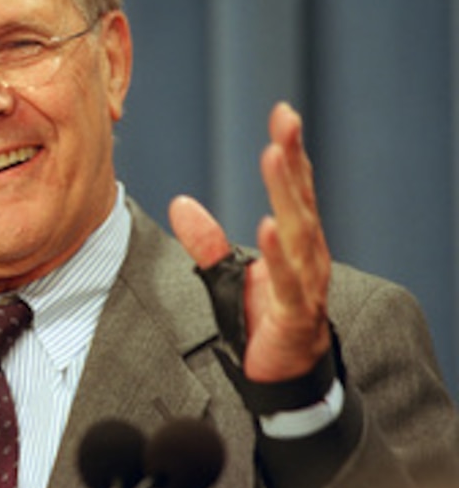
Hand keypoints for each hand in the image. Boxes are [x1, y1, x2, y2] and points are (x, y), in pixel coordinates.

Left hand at [169, 102, 331, 382]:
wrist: (284, 376)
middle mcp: (308, 255)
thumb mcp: (227, 274)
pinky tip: (269, 224)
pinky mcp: (294, 313)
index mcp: (295, 241)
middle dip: (293, 157)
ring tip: (274, 155)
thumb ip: (207, 241)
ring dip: (285, 192)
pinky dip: (278, 253)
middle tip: (286, 118)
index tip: (283, 112)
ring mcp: (305, 283)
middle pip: (300, 198)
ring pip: (298, 230)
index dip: (290, 150)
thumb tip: (179, 204)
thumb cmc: (263, 319)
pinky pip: (287, 279)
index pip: (294, 188)